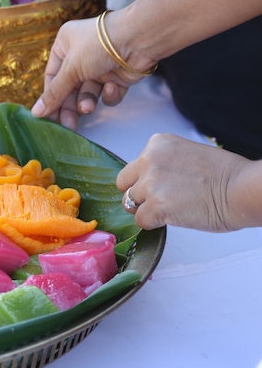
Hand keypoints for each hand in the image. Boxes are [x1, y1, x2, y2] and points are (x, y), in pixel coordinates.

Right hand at [31, 12, 149, 129]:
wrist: (138, 39)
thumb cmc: (99, 45)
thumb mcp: (71, 68)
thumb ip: (54, 93)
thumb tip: (36, 113)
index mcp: (65, 46)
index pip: (52, 77)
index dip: (50, 97)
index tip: (48, 117)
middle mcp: (81, 56)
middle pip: (69, 88)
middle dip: (69, 106)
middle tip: (68, 126)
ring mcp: (99, 67)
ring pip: (88, 93)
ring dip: (88, 102)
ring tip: (88, 108)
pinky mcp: (117, 76)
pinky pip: (107, 93)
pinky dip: (108, 94)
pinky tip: (112, 87)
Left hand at [116, 133, 251, 230]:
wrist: (242, 189)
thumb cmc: (225, 175)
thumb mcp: (187, 153)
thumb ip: (163, 163)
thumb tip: (150, 180)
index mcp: (158, 143)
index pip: (134, 165)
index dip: (145, 179)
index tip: (163, 185)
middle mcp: (149, 160)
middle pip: (124, 183)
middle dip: (137, 194)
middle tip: (158, 201)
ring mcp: (150, 183)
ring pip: (130, 203)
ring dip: (146, 209)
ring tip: (171, 209)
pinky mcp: (155, 206)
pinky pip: (140, 220)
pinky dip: (153, 224)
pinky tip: (173, 218)